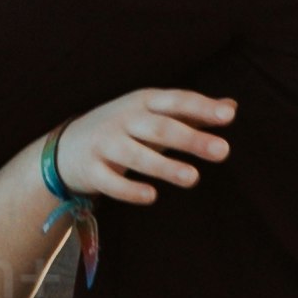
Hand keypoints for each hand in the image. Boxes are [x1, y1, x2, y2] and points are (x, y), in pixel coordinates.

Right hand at [51, 88, 235, 206]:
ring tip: (193, 178)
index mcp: (143, 102)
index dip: (201, 107)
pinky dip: (129, 189)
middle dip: (190, 139)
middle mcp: (123, 119)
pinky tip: (151, 196)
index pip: (175, 101)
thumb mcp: (153, 114)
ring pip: (135, 155)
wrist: (66, 146)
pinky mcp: (91, 170)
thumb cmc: (123, 129)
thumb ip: (191, 113)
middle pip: (160, 128)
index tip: (228, 116)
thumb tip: (231, 106)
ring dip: (164, 166)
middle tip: (223, 151)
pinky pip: (110, 181)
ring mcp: (104, 144)